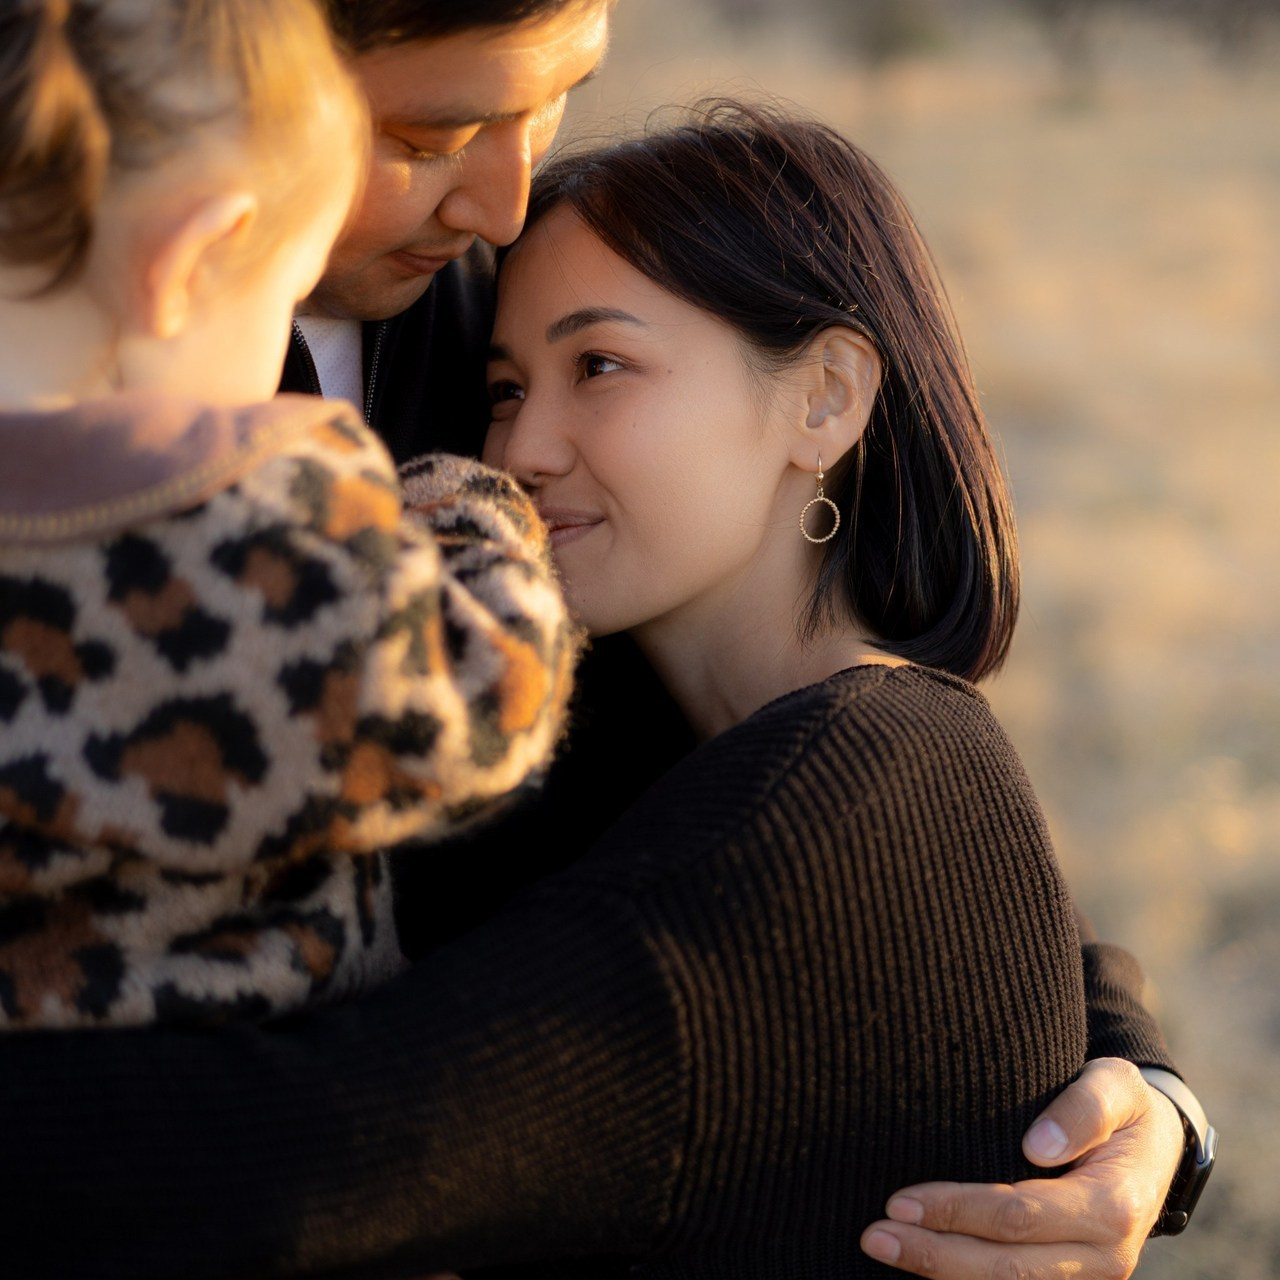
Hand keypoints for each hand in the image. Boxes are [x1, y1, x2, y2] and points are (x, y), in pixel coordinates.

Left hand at [860, 1058, 1185, 1278]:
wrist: (1153, 1147)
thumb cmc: (1121, 1106)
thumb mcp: (1116, 1084)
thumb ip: (1085, 1107)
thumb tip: (1038, 1147)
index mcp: (1113, 1207)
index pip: (1018, 1215)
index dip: (956, 1211)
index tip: (900, 1200)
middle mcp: (1104, 1257)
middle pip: (1006, 1267)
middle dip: (935, 1253)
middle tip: (873, 1234)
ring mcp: (1087, 1278)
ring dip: (940, 1273)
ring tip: (881, 1247)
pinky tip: (919, 1266)